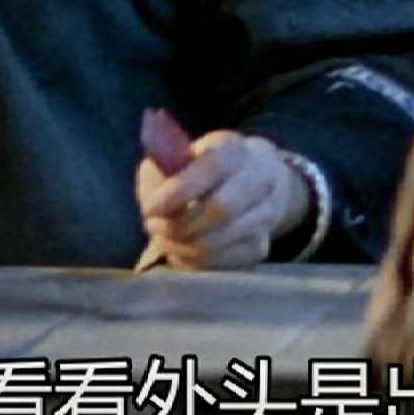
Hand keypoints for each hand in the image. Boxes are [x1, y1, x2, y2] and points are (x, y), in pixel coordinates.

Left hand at [136, 130, 311, 270]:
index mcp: (235, 151)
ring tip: (161, 238)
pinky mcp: (261, 246)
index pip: (210, 169)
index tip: (148, 208)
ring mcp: (265, 215)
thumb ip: (163, 168)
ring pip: (219, 241)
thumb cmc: (207, 166)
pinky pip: (222, 262)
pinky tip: (179, 250)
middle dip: (178, 224)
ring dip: (181, 246)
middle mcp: (259, 180)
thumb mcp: (185, 153)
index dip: (176, 192)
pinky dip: (193, 261)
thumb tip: (150, 197)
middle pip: (221, 209)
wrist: (256, 177)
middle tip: (152, 226)